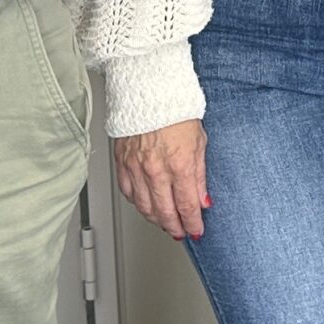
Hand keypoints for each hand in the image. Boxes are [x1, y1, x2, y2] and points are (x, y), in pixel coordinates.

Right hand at [115, 118, 208, 240]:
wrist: (149, 91)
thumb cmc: (176, 111)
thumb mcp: (199, 143)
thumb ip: (199, 176)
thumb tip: (202, 200)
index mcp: (179, 164)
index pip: (187, 206)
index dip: (193, 222)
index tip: (197, 229)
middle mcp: (155, 169)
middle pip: (164, 212)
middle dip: (175, 227)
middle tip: (181, 232)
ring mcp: (136, 167)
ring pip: (144, 206)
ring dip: (156, 219)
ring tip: (165, 223)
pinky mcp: (121, 162)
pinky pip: (128, 192)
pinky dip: (138, 204)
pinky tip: (146, 205)